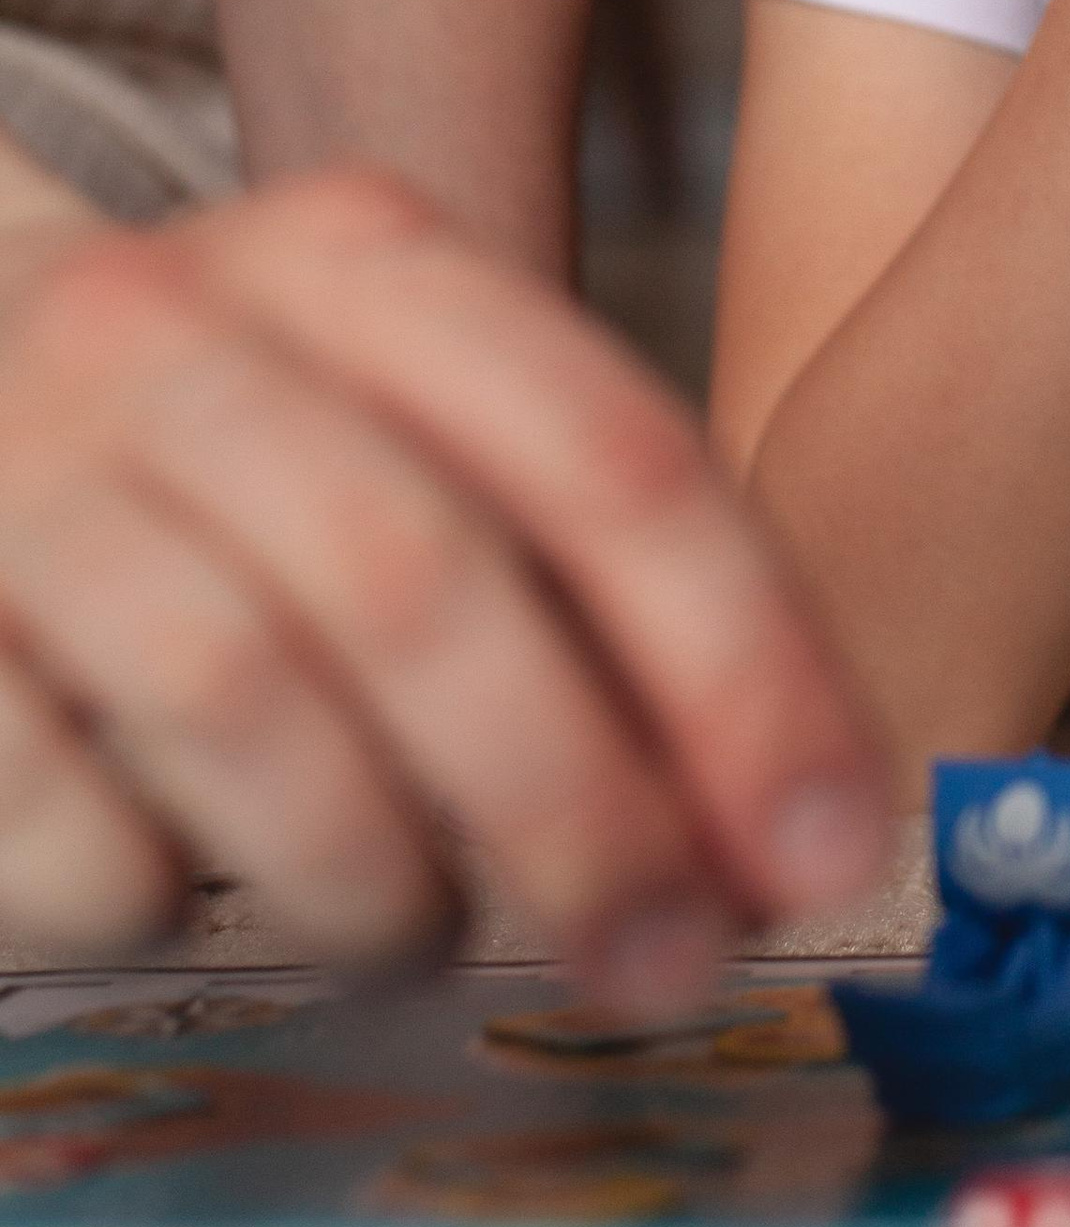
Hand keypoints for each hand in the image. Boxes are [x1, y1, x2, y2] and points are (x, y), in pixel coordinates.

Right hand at [0, 171, 888, 1000]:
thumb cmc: (221, 447)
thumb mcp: (394, 416)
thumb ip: (583, 574)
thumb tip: (783, 822)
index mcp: (361, 260)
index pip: (607, 453)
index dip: (743, 667)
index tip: (831, 844)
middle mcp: (182, 331)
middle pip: (432, 585)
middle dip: (584, 810)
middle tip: (670, 965)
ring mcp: (22, 470)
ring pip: (246, 699)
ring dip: (380, 873)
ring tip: (426, 940)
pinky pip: (67, 818)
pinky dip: (161, 896)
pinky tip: (195, 899)